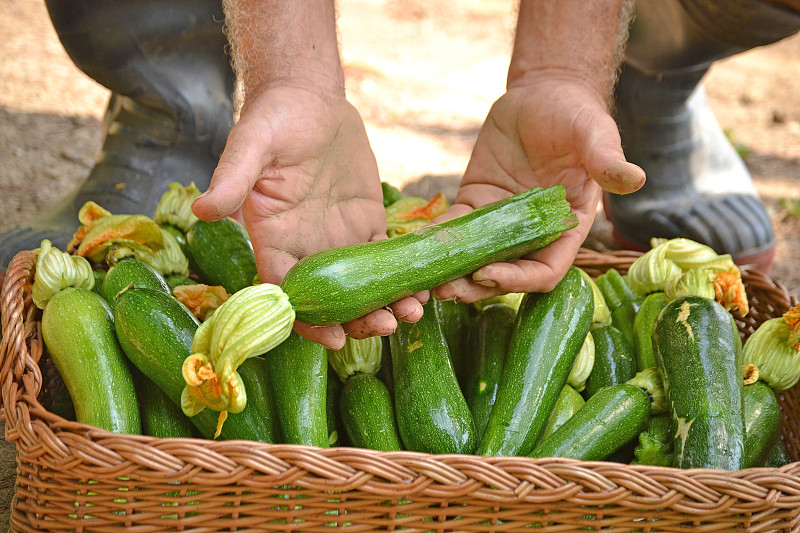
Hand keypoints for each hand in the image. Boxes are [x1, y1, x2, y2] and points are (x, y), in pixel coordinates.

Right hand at [192, 84, 422, 348]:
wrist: (309, 99)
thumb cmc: (274, 119)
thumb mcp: (251, 144)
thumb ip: (233, 178)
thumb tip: (203, 210)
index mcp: (273, 238)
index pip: (287, 290)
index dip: (309, 319)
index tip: (335, 337)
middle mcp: (305, 248)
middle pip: (329, 300)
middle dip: (357, 320)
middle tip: (386, 326)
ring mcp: (337, 240)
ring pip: (360, 287)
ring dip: (385, 305)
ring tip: (413, 312)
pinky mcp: (365, 225)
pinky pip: (384, 260)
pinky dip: (402, 278)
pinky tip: (423, 289)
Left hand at [433, 76, 644, 302]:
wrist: (542, 93)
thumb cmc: (575, 114)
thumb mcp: (592, 132)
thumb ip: (606, 158)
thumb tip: (635, 179)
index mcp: (566, 228)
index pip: (545, 270)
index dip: (517, 279)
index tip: (488, 274)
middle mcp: (533, 233)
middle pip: (505, 273)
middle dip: (476, 285)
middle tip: (446, 289)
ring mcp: (501, 222)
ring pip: (476, 258)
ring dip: (454, 272)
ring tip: (427, 280)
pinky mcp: (476, 204)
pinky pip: (455, 228)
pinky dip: (437, 240)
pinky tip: (416, 247)